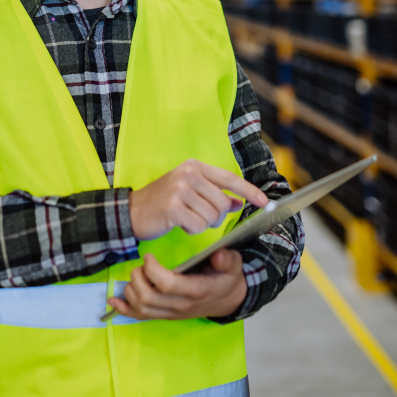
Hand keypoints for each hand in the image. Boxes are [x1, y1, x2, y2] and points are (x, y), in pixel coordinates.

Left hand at [107, 250, 246, 320]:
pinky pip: (141, 317)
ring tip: (137, 274)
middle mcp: (181, 305)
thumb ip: (226, 259)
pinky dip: (124, 309)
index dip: (152, 270)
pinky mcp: (165, 315)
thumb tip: (217, 254)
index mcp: (195, 290)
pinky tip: (114, 300)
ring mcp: (172, 313)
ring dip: (131, 289)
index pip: (166, 284)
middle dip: (138, 277)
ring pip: (141, 308)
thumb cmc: (226, 278)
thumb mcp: (233, 265)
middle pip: (148, 298)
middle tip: (141, 264)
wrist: (229, 299)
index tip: (149, 256)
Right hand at [128, 159, 267, 240]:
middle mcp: (189, 173)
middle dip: (215, 216)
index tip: (264, 201)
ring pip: (212, 215)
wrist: (132, 211)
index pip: (229, 178)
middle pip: (222, 202)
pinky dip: (192, 229)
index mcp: (194, 166)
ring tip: (186, 218)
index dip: (248, 190)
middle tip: (198, 216)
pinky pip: (198, 225)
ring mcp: (180, 189)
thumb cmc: (163, 202)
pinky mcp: (173, 206)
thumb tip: (238, 202)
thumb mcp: (190, 193)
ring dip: (203, 224)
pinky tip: (180, 223)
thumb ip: (215, 195)